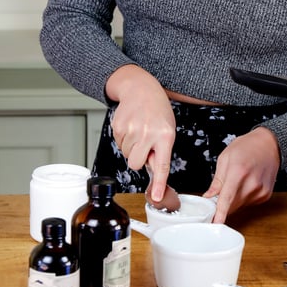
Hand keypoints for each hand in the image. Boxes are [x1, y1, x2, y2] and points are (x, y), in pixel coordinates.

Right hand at [105, 64, 175, 202]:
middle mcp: (149, 133)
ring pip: (127, 155)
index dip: (158, 183)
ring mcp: (132, 130)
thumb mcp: (168, 128)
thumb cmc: (157, 110)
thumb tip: (152, 170)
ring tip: (139, 130)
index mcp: (166, 136)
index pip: (162, 165)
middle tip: (144, 144)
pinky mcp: (119, 127)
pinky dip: (124, 139)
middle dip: (138, 158)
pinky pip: (119, 144)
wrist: (141, 89)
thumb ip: (161, 150)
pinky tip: (131, 126)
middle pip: (136, 164)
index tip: (156, 197)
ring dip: (132, 146)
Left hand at [203, 127, 280, 222]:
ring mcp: (260, 190)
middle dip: (223, 203)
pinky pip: (249, 203)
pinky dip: (244, 197)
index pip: (226, 199)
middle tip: (220, 191)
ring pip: (240, 205)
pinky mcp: (265, 195)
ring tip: (238, 181)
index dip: (220, 214)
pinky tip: (247, 183)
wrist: (270, 143)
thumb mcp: (226, 157)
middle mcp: (251, 183)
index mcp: (238, 171)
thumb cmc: (247, 146)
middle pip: (232, 205)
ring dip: (234, 199)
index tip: (215, 224)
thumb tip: (208, 196)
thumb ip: (217, 180)